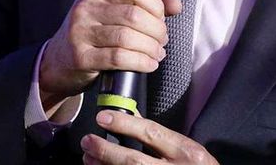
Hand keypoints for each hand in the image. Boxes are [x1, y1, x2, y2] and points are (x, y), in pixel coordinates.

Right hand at [39, 0, 180, 108]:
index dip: (156, 5)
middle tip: (161, 40)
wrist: (58, 60)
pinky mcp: (81, 57)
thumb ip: (144, 5)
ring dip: (151, 48)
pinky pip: (119, 58)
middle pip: (134, 15)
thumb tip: (176, 4)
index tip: (161, 18)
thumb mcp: (112, 12)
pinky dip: (141, 62)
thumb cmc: (92, 34)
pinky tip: (148, 64)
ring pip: (128, 38)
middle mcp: (85, 8)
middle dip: (156, 30)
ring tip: (157, 53)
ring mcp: (80, 32)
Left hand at [81, 110, 218, 163]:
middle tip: (87, 141)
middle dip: (106, 151)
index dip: (124, 123)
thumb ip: (160, 135)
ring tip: (88, 159)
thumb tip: (130, 114)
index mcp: (186, 152)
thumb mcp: (187, 149)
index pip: (150, 133)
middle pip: (134, 161)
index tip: (102, 117)